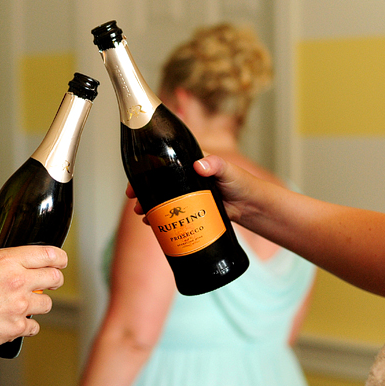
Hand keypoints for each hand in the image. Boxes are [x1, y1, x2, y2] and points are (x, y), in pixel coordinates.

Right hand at [0, 233, 65, 350]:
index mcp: (7, 261)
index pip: (48, 254)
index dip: (59, 257)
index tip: (60, 260)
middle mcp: (18, 283)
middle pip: (55, 278)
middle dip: (55, 278)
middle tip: (50, 281)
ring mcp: (20, 307)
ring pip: (47, 303)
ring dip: (41, 302)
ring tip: (28, 302)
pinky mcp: (16, 328)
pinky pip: (34, 327)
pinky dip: (28, 325)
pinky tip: (17, 320)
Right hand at [126, 155, 252, 225]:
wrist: (249, 206)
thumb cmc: (241, 183)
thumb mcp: (228, 170)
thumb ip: (216, 165)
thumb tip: (201, 165)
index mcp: (189, 163)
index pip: (162, 162)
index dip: (146, 168)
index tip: (135, 177)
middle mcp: (184, 177)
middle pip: (157, 182)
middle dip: (142, 190)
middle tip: (135, 199)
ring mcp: (185, 194)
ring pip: (162, 199)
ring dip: (149, 205)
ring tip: (143, 214)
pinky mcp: (189, 210)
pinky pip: (171, 213)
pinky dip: (160, 218)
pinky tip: (152, 223)